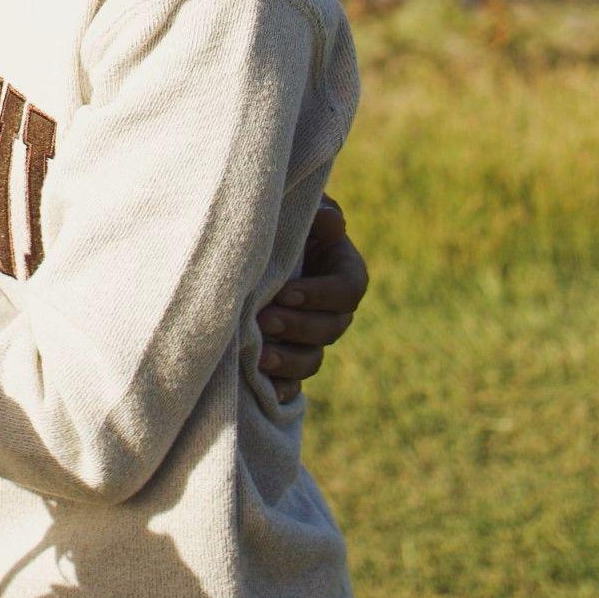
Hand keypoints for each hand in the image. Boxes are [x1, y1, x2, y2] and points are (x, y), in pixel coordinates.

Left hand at [255, 195, 370, 385]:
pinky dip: (282, 388)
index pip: (347, 290)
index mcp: (344, 270)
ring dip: (289, 361)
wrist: (251, 243)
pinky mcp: (290, 355)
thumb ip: (317, 214)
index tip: (285, 292)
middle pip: (330, 328)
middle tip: (265, 320)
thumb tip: (333, 222)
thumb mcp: (300, 208)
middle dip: (298, 327)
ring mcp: (312, 336)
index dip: (319, 295)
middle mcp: (333, 309)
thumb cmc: (281, 216)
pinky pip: (294, 381)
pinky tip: (263, 389)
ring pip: (313, 358)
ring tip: (259, 357)